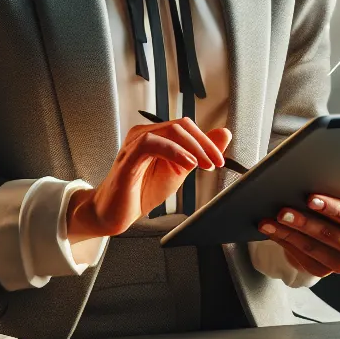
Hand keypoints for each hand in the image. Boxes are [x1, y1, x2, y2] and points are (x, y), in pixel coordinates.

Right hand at [67, 119, 230, 240]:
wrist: (116, 213)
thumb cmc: (142, 190)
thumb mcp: (179, 170)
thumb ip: (199, 152)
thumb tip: (223, 134)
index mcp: (156, 135)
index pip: (186, 126)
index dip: (206, 140)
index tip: (219, 159)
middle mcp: (144, 135)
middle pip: (180, 125)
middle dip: (203, 144)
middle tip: (215, 162)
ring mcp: (134, 145)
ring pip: (169, 131)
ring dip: (193, 147)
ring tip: (204, 164)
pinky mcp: (128, 159)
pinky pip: (151, 144)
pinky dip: (174, 152)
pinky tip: (187, 164)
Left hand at [259, 194, 339, 277]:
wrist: (326, 232)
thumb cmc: (332, 207)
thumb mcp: (337, 199)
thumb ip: (330, 191)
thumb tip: (302, 178)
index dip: (331, 208)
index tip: (310, 199)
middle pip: (329, 234)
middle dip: (304, 222)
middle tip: (282, 211)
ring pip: (311, 247)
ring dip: (287, 232)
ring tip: (269, 220)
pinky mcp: (322, 271)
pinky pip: (300, 256)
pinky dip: (283, 240)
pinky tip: (270, 230)